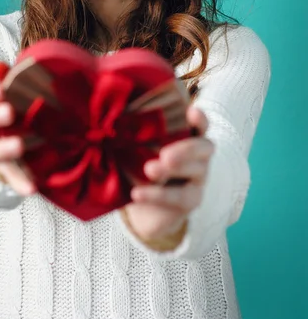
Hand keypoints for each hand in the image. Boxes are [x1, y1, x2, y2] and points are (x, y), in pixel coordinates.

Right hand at [0, 61, 42, 196]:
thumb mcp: (13, 91)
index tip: (1, 88)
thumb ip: (6, 77)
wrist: (18, 136)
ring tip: (19, 145)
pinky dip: (20, 183)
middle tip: (10, 111)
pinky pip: (11, 178)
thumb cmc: (16, 105)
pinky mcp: (6, 170)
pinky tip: (33, 187)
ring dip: (2, 149)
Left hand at [122, 106, 214, 244]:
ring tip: (149, 170)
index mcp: (187, 135)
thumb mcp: (139, 147)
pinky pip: (180, 197)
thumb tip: (115, 120)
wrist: (145, 207)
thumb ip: (136, 134)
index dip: (200, 118)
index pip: (200, 124)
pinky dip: (157, 195)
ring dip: (171, 171)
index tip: (191, 111)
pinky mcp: (192, 199)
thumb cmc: (141, 164)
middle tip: (165, 155)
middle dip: (186, 150)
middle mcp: (199, 155)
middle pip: (203, 147)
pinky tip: (137, 193)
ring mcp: (199, 177)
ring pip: (196, 171)